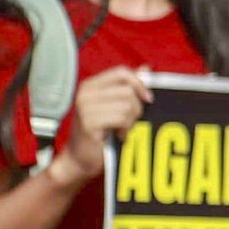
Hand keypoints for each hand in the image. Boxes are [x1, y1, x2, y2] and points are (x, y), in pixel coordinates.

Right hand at [47, 68, 149, 186]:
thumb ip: (128, 87)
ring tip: (122, 129)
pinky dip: (126, 128)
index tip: (148, 98)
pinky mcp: (89, 122)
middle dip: (137, 107)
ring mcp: (85, 107)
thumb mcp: (114, 107)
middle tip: (129, 122)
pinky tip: (119, 136)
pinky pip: (122, 118)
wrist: (80, 160)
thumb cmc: (100, 134)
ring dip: (132, 120)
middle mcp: (85, 93)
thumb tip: (146, 68)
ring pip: (127, 104)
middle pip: (127, 90)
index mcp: (90, 85)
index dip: (139, 83)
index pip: (121, 72)